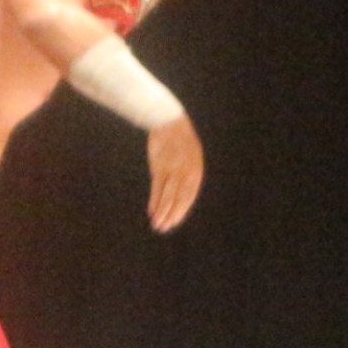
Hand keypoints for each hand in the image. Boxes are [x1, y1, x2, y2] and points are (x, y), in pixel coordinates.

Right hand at [146, 114, 203, 231]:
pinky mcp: (160, 165)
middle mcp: (187, 170)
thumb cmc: (177, 138)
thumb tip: (180, 192)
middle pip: (179, 198)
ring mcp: (174, 168)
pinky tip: (152, 211)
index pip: (190, 194)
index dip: (182, 210)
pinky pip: (158, 188)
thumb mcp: (188, 154)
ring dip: (162, 211)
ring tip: (157, 224)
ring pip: (168, 195)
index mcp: (196, 168)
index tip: (174, 221)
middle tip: (165, 228)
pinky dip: (155, 200)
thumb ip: (186, 173)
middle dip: (172, 214)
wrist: (167, 119)